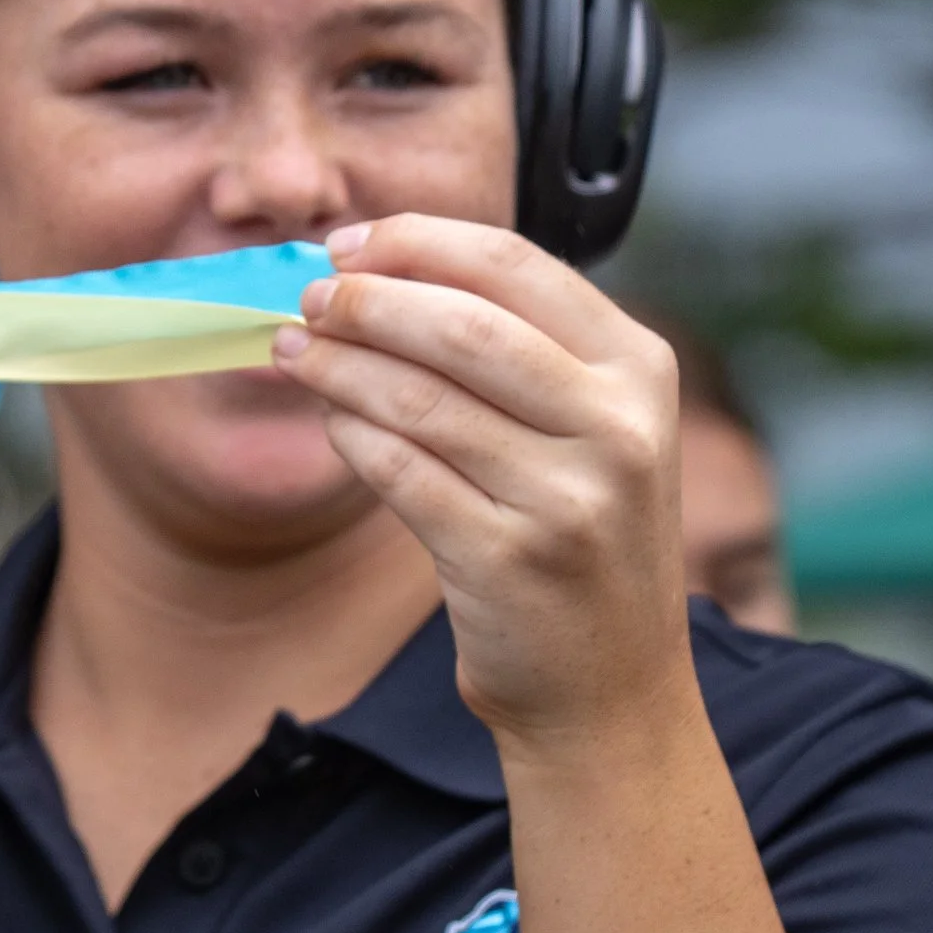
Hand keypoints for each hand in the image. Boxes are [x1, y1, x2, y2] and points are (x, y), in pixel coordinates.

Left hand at [271, 217, 688, 739]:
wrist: (610, 689)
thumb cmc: (580, 538)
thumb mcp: (591, 428)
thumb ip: (520, 348)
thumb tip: (380, 271)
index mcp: (639, 369)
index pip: (516, 266)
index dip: (419, 242)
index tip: (350, 242)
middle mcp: (617, 427)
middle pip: (461, 325)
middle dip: (366, 301)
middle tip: (308, 297)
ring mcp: (566, 498)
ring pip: (418, 397)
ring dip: (339, 365)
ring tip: (293, 351)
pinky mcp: (506, 561)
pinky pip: (398, 472)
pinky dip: (351, 437)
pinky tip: (331, 422)